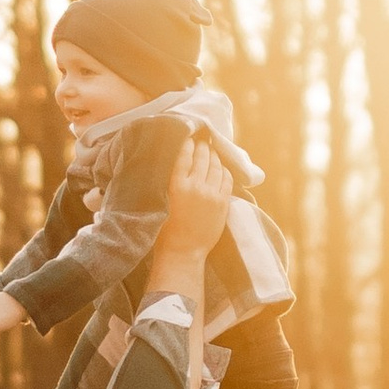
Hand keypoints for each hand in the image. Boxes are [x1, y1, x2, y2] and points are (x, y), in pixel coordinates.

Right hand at [160, 130, 233, 253]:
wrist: (183, 252)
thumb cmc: (166, 231)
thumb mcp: (161, 202)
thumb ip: (170, 183)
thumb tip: (177, 166)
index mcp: (176, 185)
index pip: (184, 156)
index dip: (188, 144)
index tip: (189, 137)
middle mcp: (195, 186)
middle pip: (202, 157)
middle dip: (203, 146)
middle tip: (203, 140)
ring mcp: (211, 194)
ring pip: (216, 166)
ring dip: (214, 156)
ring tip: (212, 151)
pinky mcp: (223, 203)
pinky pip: (227, 179)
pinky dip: (225, 170)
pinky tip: (222, 168)